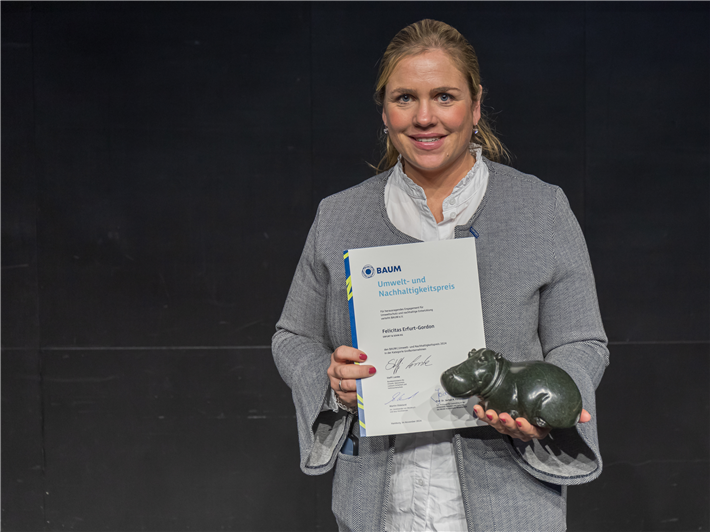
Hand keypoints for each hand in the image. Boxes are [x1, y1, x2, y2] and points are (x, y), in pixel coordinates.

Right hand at [327, 346, 375, 409]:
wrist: (347, 380)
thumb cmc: (352, 366)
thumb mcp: (353, 359)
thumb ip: (360, 359)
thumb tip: (373, 359)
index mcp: (336, 358)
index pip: (340, 353)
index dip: (353, 354)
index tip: (365, 357)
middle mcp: (333, 370)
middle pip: (344, 371)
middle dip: (360, 371)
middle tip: (372, 370)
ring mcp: (335, 383)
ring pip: (347, 384)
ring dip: (360, 383)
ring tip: (371, 381)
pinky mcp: (341, 395)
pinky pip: (351, 396)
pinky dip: (360, 393)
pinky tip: (367, 390)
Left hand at [472, 405, 590, 441]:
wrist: (532, 387)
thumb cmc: (546, 398)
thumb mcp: (559, 403)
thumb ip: (573, 410)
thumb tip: (586, 416)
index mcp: (537, 427)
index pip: (533, 432)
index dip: (525, 428)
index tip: (520, 420)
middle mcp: (521, 427)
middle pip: (513, 431)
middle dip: (506, 424)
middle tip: (504, 415)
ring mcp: (507, 422)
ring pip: (499, 426)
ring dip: (492, 420)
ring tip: (488, 412)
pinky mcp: (495, 415)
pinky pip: (487, 418)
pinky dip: (480, 413)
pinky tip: (477, 407)